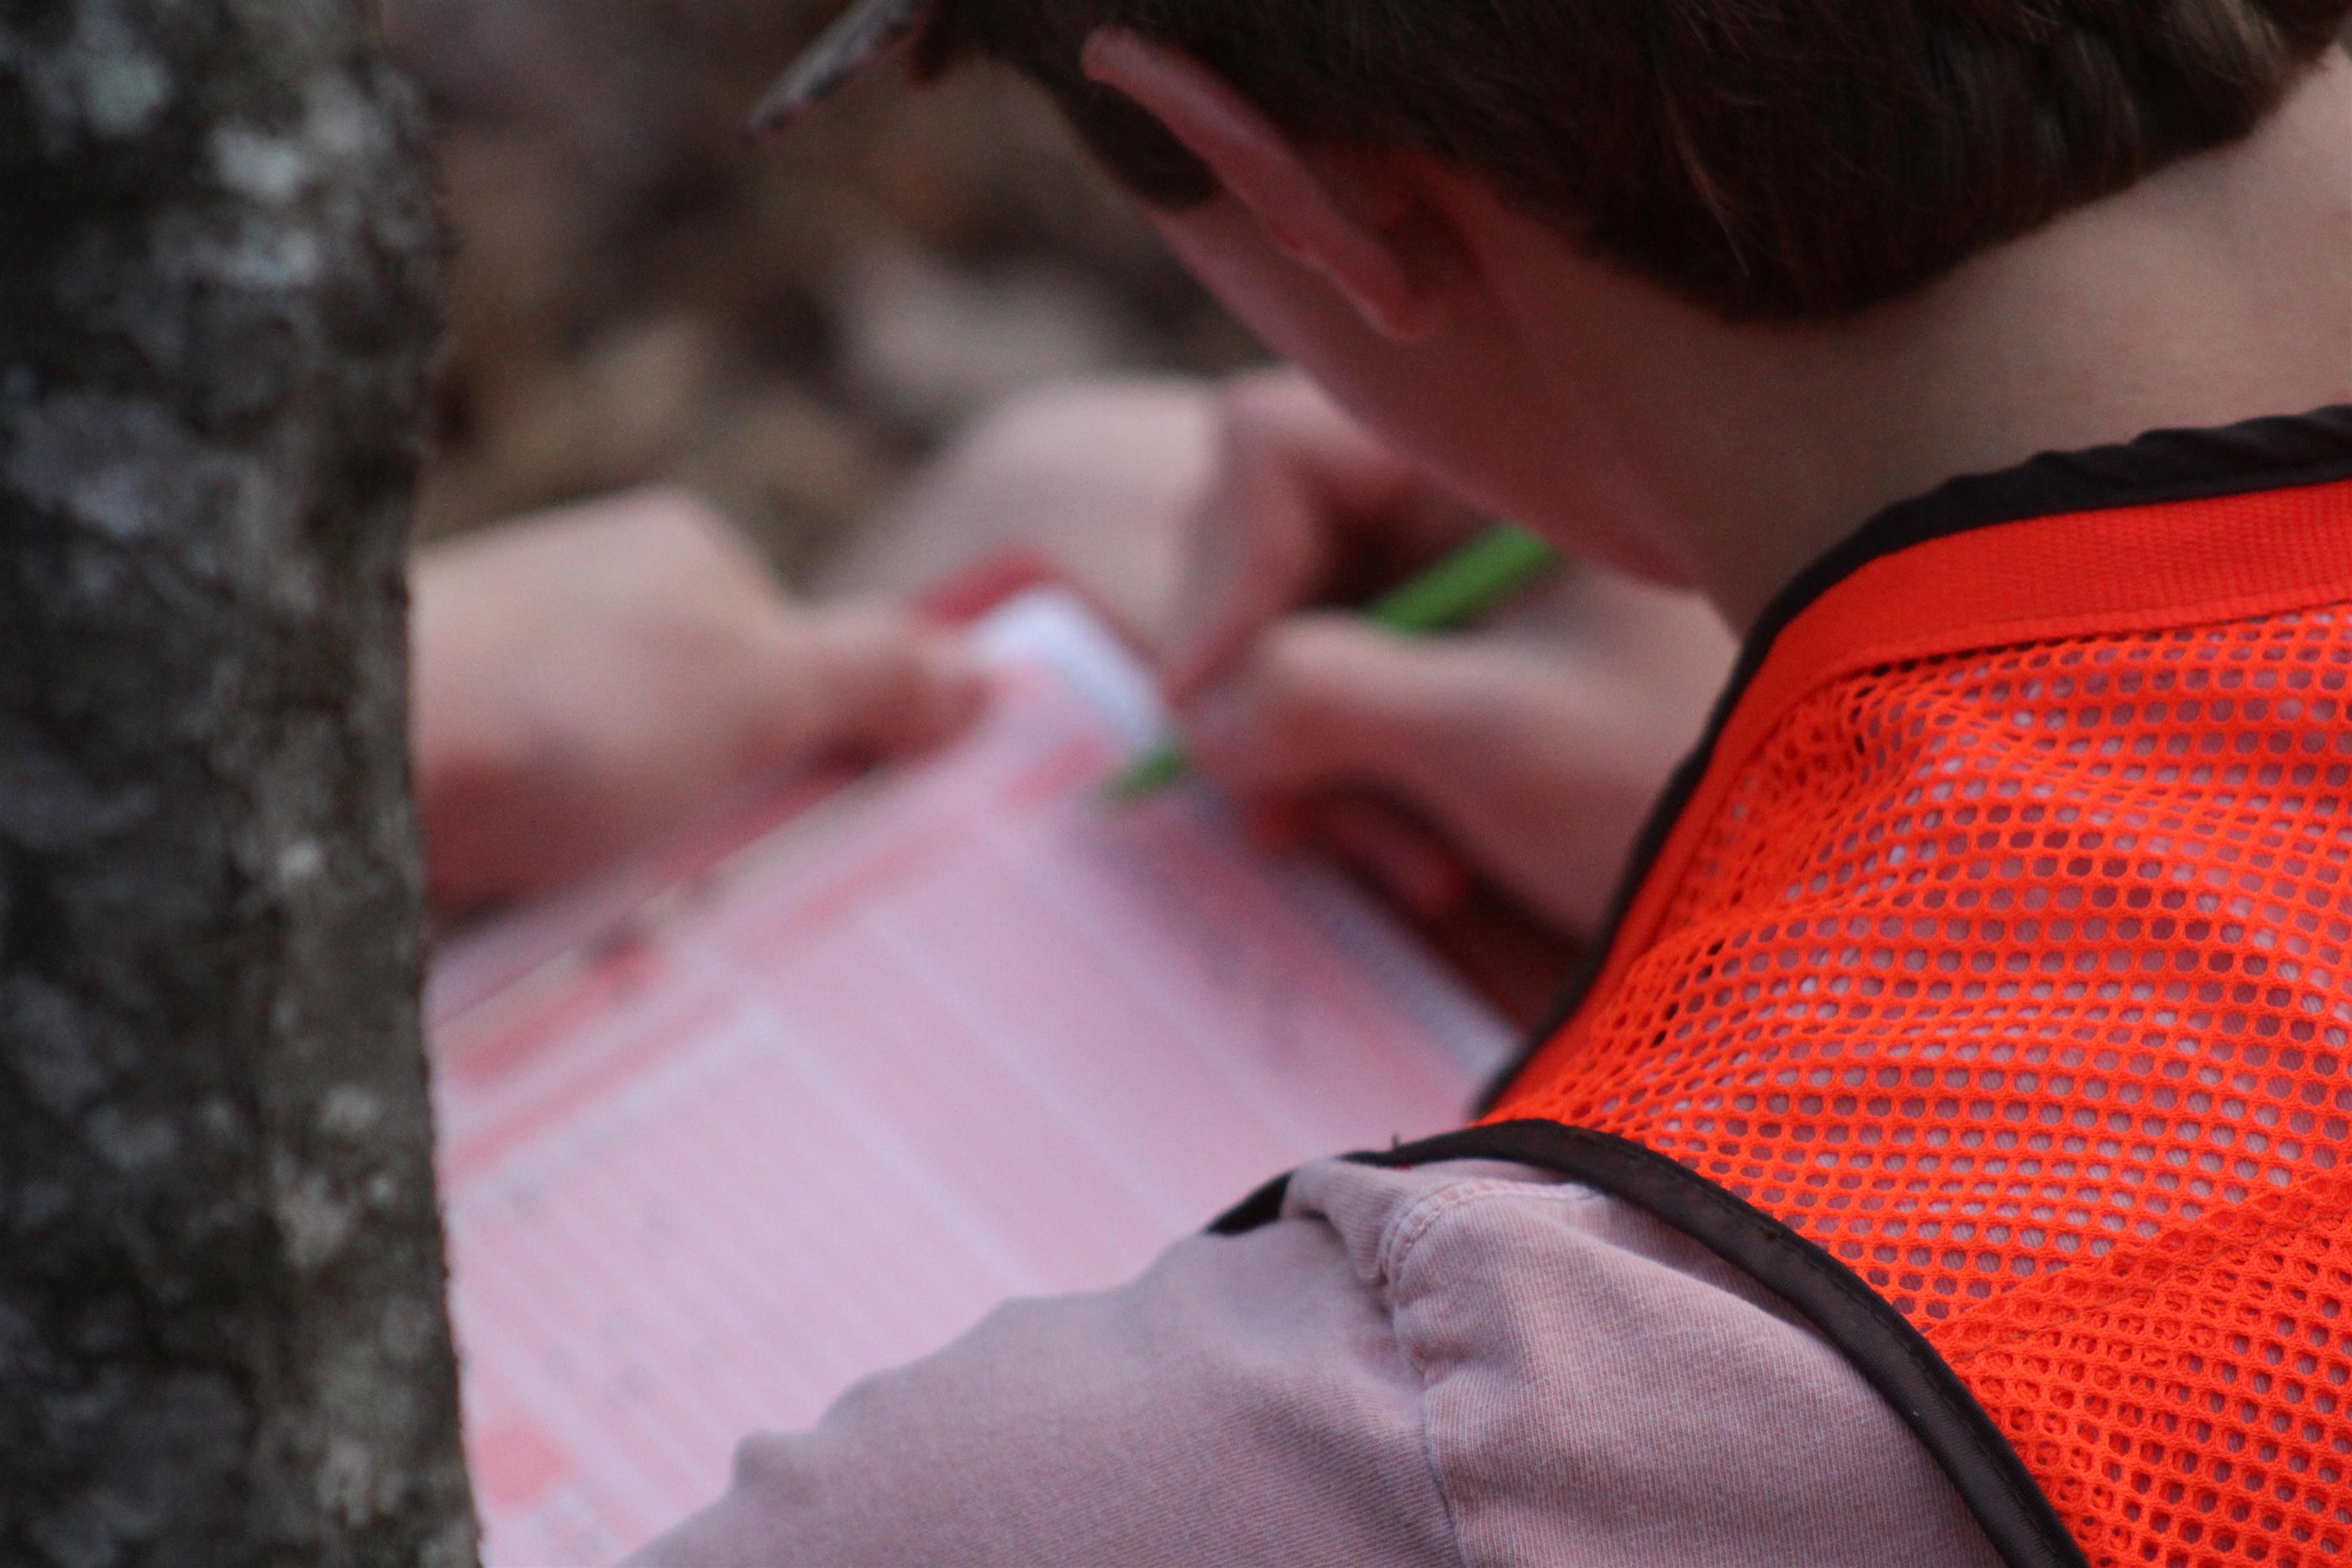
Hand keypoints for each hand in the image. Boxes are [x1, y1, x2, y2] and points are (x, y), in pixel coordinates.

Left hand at [411, 489, 984, 917]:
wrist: (318, 789)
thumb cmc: (553, 714)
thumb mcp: (755, 684)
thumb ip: (876, 671)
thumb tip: (986, 674)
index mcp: (674, 565)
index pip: (810, 673)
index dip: (854, 764)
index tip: (887, 862)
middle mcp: (593, 624)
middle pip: (730, 755)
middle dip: (759, 842)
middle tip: (799, 934)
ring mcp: (517, 706)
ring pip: (645, 826)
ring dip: (670, 898)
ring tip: (689, 965)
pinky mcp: (452, 792)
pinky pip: (560, 870)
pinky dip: (584, 921)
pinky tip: (593, 970)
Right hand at [1162, 369, 1734, 937]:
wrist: (1844, 881)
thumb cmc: (1696, 778)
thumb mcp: (1497, 738)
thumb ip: (1323, 699)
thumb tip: (1196, 714)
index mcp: (1494, 459)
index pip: (1273, 453)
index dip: (1221, 579)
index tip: (1209, 712)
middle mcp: (1467, 501)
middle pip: (1267, 552)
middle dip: (1264, 692)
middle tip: (1282, 816)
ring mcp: (1465, 587)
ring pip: (1294, 643)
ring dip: (1313, 767)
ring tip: (1405, 871)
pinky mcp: (1467, 668)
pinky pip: (1348, 707)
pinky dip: (1360, 791)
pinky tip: (1430, 870)